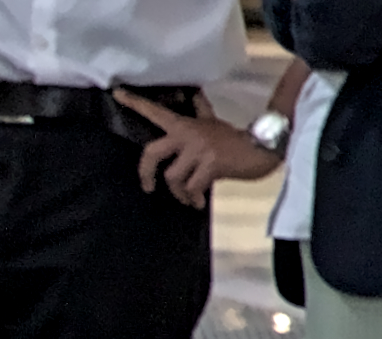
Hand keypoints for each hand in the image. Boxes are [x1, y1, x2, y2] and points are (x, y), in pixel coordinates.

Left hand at [113, 89, 276, 204]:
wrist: (265, 148)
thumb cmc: (236, 139)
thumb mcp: (214, 122)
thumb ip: (200, 111)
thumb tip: (195, 92)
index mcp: (186, 125)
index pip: (156, 112)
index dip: (136, 103)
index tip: (116, 92)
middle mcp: (190, 134)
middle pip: (152, 153)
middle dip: (146, 174)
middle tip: (149, 187)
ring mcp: (200, 149)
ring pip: (173, 177)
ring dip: (179, 193)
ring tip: (188, 197)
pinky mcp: (211, 164)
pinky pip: (191, 188)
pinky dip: (192, 198)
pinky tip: (198, 202)